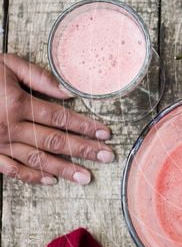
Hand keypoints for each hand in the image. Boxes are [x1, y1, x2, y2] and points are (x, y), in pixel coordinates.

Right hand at [0, 54, 114, 185]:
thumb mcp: (6, 65)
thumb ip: (38, 77)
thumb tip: (67, 92)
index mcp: (17, 103)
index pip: (60, 118)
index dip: (85, 126)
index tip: (105, 133)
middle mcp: (10, 127)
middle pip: (54, 141)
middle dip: (83, 150)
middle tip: (107, 157)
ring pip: (37, 160)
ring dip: (64, 169)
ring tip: (86, 177)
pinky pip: (11, 169)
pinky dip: (31, 177)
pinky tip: (50, 181)